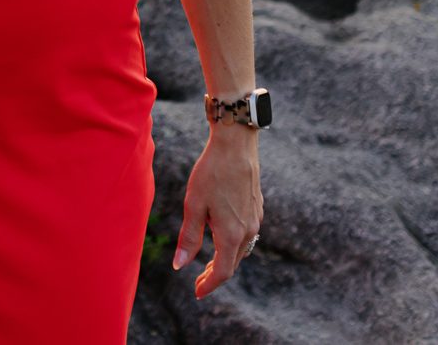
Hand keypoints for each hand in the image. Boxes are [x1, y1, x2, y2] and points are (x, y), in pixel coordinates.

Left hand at [171, 126, 262, 298]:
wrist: (236, 145)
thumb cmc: (211, 173)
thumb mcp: (193, 205)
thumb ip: (189, 238)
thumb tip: (180, 266)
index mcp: (232, 234)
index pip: (222, 272)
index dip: (209, 284)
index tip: (197, 292)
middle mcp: (248, 230)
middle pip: (233, 263)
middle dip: (215, 274)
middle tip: (198, 280)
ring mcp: (255, 219)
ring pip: (241, 249)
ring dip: (225, 259)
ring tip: (208, 263)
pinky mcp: (257, 208)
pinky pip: (246, 235)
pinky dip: (233, 244)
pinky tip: (222, 236)